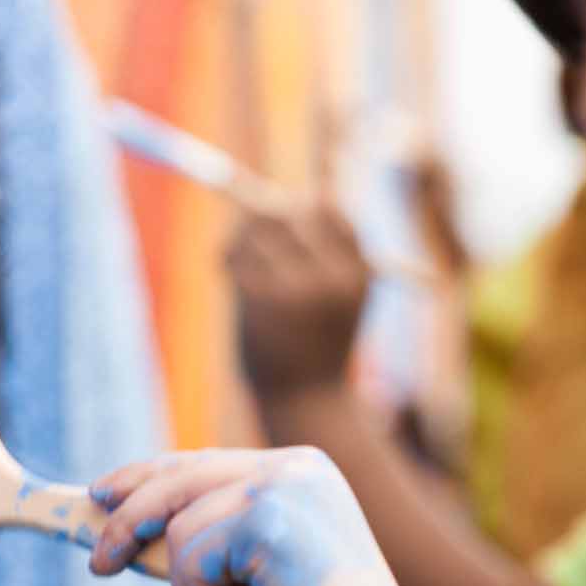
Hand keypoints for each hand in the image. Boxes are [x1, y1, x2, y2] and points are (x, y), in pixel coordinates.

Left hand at [89, 448, 495, 585]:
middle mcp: (297, 466)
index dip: (149, 479)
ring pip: (180, 527)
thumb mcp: (264, 574)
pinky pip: (189, 557)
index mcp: (306, 471)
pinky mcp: (265, 516)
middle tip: (98, 562)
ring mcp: (284, 485)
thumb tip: (146, 531)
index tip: (106, 496)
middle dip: (130, 520)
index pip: (206, 463)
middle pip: (181, 477)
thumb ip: (223, 540)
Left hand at [226, 198, 369, 399]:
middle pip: (290, 208)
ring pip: (257, 226)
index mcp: (359, 273)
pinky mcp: (263, 300)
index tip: (285, 213)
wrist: (305, 403)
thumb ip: (315, 245)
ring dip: (241, 238)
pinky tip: (226, 273)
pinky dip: (226, 258)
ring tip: (239, 261)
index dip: (301, 204)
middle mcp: (335, 278)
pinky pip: (235, 254)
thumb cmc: (315, 345)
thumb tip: (272, 183)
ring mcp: (300, 288)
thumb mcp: (334, 293)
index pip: (328, 206)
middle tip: (251, 235)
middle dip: (264, 215)